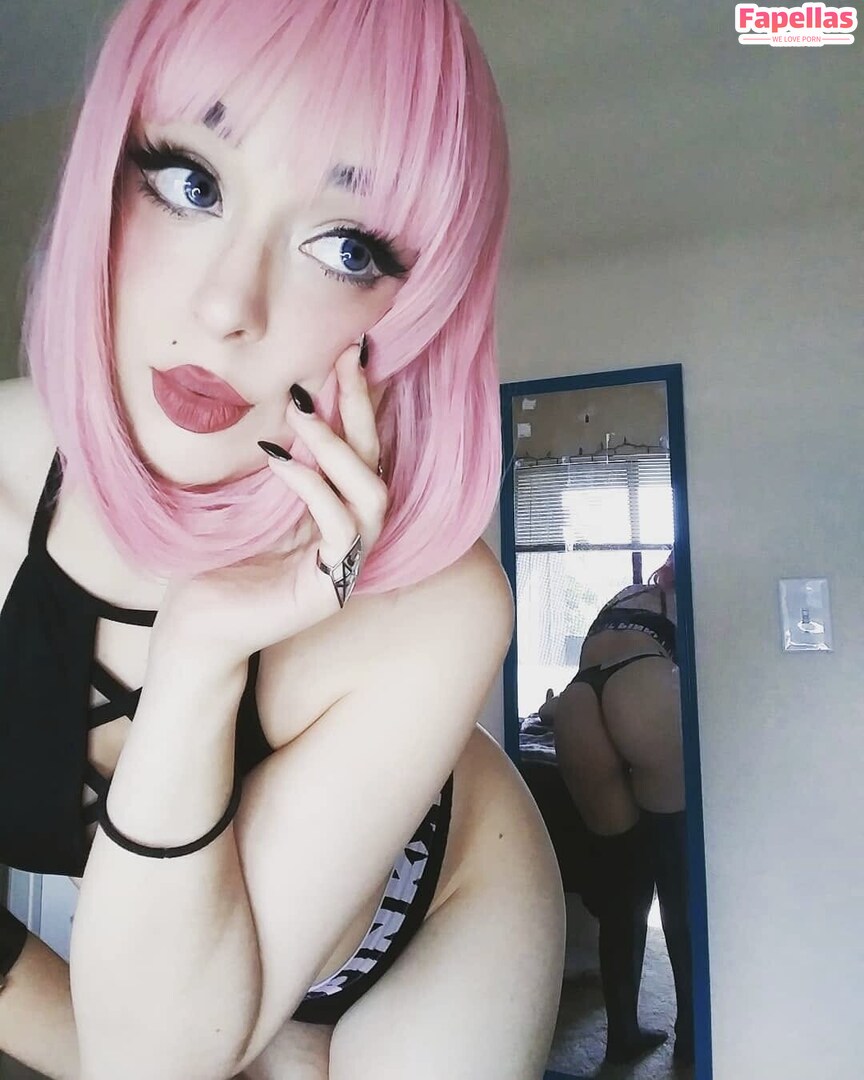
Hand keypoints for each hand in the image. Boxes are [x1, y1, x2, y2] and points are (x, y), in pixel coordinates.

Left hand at [153, 340, 386, 666]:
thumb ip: (281, 459)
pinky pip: (342, 528)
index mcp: (335, 512)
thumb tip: (288, 396)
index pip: (362, 450)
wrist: (197, 625)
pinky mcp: (330, 588)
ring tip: (302, 409)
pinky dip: (313, 487)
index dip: (362, 402)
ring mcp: (346, 565)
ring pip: (373, 495)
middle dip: (363, 408)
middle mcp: (351, 536)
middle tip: (345, 360)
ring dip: (338, 447)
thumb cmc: (217, 562)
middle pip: (377, 464)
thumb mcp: (251, 497)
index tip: (351, 351)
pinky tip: (278, 460)